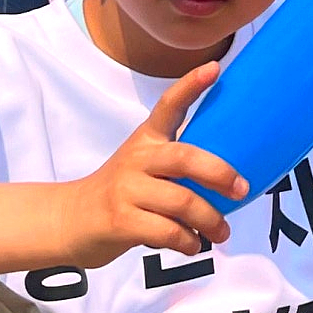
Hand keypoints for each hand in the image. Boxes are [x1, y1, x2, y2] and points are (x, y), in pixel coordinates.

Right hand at [58, 63, 246, 267]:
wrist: (70, 219)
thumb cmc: (122, 191)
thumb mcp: (143, 165)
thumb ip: (177, 165)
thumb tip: (232, 180)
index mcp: (146, 139)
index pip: (168, 106)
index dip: (191, 86)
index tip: (215, 68)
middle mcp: (137, 159)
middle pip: (184, 158)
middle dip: (219, 173)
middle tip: (242, 190)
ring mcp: (126, 189)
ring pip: (181, 201)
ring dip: (210, 220)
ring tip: (222, 232)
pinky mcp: (120, 221)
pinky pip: (166, 231)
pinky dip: (187, 241)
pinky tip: (193, 244)